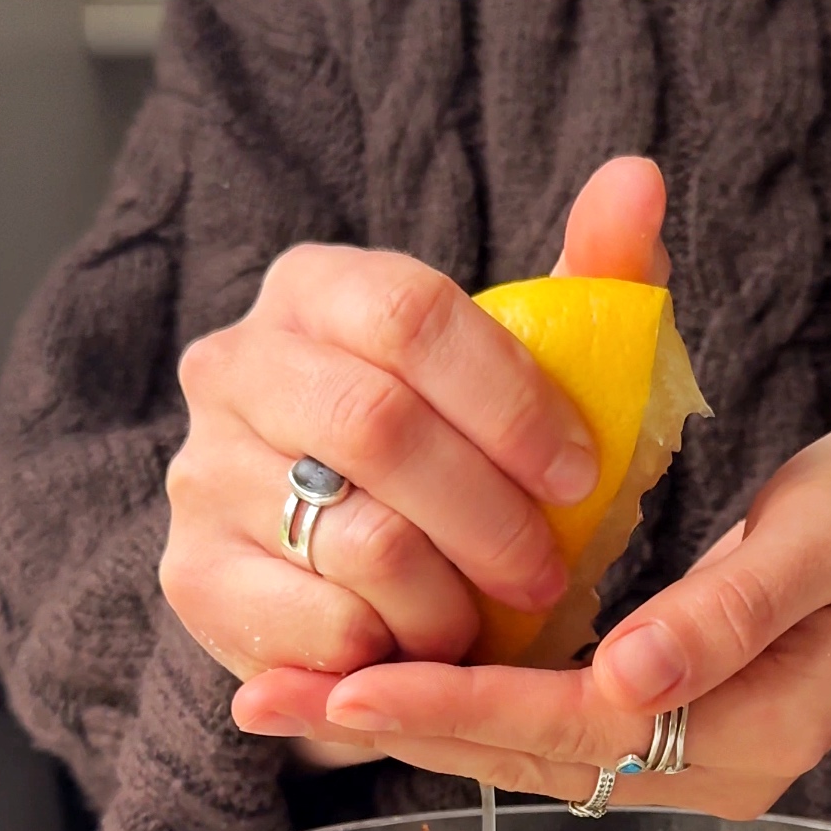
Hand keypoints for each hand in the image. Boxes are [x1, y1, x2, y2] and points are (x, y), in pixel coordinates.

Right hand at [162, 157, 670, 766]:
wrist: (360, 590)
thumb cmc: (464, 473)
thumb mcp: (534, 383)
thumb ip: (590, 287)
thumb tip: (637, 179)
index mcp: (316, 290)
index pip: (410, 314)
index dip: (511, 401)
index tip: (581, 475)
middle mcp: (234, 365)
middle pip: (377, 426)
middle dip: (490, 516)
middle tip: (546, 575)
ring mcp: (201, 471)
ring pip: (359, 540)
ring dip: (452, 599)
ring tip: (485, 619)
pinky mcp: (193, 577)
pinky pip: (323, 624)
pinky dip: (396, 651)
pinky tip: (417, 649)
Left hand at [247, 414, 830, 807]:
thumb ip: (735, 605)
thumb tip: (635, 676)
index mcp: (749, 724)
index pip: (573, 723)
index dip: (458, 699)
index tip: (348, 681)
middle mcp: (706, 773)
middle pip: (522, 758)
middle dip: (392, 725)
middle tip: (260, 703)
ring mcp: (684, 769)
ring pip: (519, 758)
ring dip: (407, 728)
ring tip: (287, 702)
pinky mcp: (664, 741)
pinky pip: (540, 739)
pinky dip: (454, 712)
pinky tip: (374, 691)